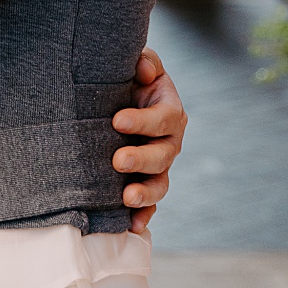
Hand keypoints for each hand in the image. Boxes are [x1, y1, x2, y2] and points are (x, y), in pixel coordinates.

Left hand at [113, 49, 186, 233]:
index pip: (163, 118)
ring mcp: (159, 167)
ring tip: (127, 198)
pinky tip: (131, 225)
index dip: (143, 121)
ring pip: (160, 184)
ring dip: (146, 193)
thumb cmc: (129, 83)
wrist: (117, 104)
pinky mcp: (145, 184)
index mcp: (170, 112)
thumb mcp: (139, 66)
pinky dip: (143, 216)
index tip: (117, 120)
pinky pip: (149, 205)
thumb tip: (143, 71)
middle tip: (117, 160)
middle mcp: (170, 142)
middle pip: (163, 155)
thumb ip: (145, 61)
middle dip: (141, 159)